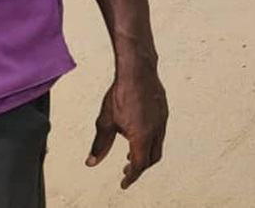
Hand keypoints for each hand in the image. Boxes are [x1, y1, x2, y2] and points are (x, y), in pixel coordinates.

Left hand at [86, 66, 167, 189]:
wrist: (137, 71)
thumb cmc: (121, 94)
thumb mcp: (105, 122)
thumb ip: (100, 144)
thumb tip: (91, 162)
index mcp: (142, 136)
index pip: (138, 165)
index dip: (131, 177)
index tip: (124, 184)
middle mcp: (156, 130)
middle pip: (151, 159)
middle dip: (139, 168)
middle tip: (126, 171)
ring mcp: (162, 120)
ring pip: (157, 145)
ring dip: (145, 154)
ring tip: (130, 154)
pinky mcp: (163, 111)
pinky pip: (160, 133)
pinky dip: (150, 141)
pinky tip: (138, 134)